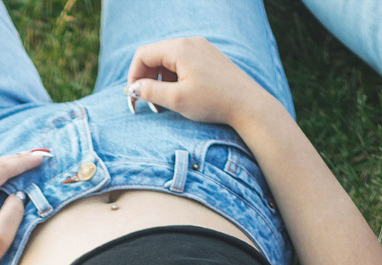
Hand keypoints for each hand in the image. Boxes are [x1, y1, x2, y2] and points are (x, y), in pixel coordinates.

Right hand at [126, 37, 279, 129]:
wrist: (248, 105)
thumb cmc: (213, 102)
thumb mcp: (176, 100)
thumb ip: (150, 92)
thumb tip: (132, 89)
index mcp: (179, 48)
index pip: (143, 55)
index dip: (133, 76)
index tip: (134, 99)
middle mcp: (190, 42)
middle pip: (155, 55)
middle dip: (147, 79)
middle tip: (149, 104)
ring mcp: (202, 48)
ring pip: (169, 60)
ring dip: (161, 80)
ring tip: (166, 103)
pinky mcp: (210, 57)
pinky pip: (184, 62)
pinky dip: (175, 77)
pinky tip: (182, 95)